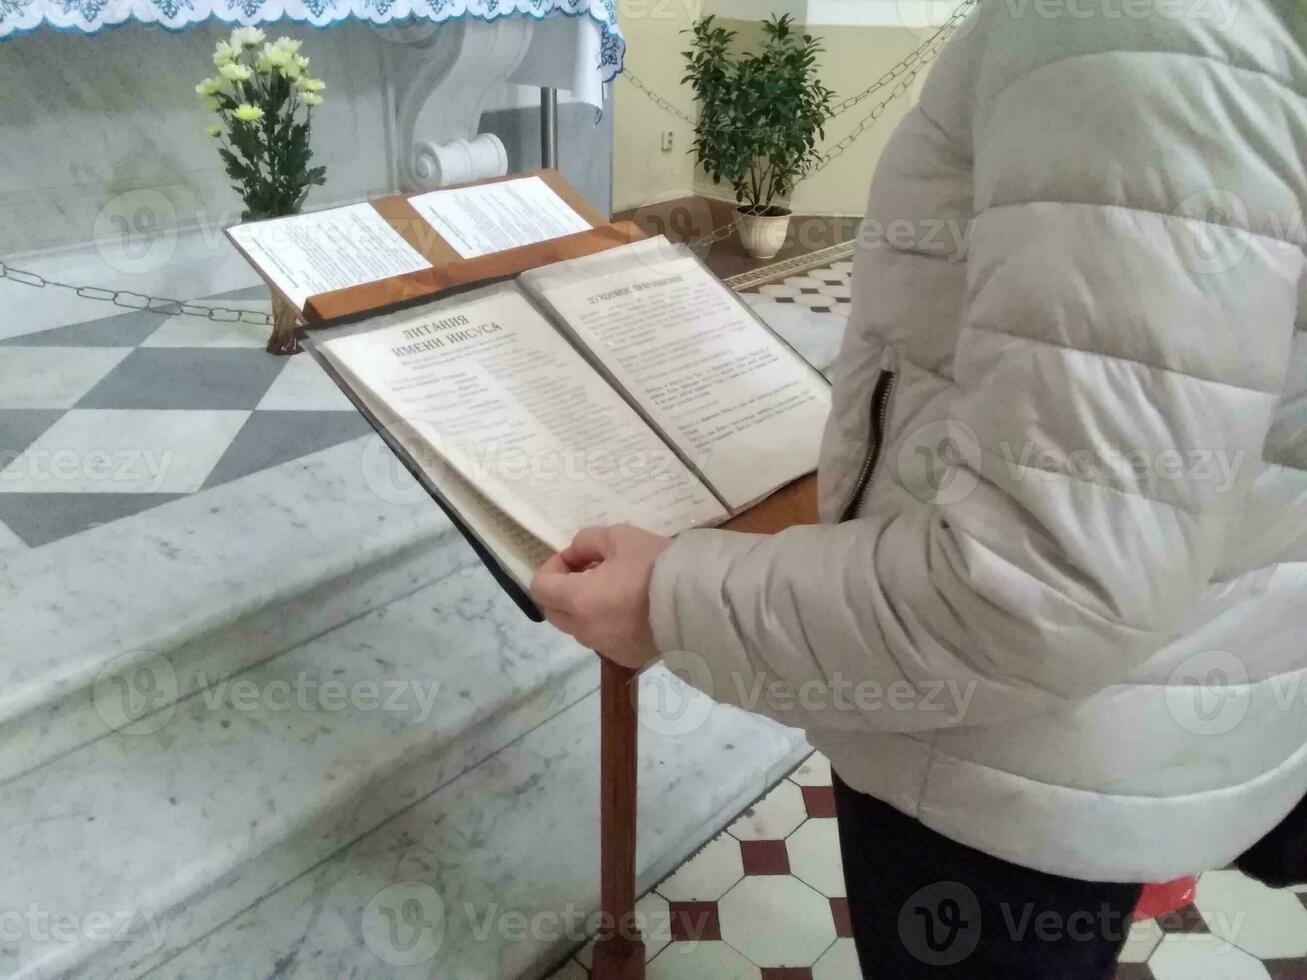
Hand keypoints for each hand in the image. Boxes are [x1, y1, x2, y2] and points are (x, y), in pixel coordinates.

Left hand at [530, 524, 671, 668]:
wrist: (698, 604)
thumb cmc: (655, 567)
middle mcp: (585, 630)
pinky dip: (606, 623)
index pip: (540, 587)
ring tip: (615, 589)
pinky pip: (604, 638)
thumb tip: (577, 555)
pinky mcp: (626, 657)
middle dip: (563, 589)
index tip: (576, 557)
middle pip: (554, 611)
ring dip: (584, 607)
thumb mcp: (620, 537)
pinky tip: (632, 609)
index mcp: (578, 600)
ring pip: (579, 627)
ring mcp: (605, 647)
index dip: (552, 567)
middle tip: (591, 571)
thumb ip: (588, 541)